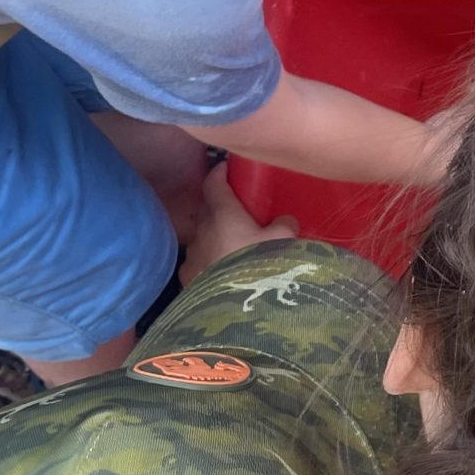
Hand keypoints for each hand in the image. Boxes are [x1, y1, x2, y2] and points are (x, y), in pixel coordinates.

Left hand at [180, 163, 296, 284]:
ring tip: (231, 247)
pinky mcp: (187, 276)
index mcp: (223, 213)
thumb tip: (287, 220)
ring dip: (214, 237)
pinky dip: (208, 261)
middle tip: (237, 212)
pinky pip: (198, 261)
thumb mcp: (282, 242)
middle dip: (218, 207)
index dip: (219, 173)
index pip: (214, 183)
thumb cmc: (257, 265)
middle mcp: (202, 228)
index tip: (226, 169)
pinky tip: (220, 271)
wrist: (233, 306)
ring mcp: (192, 253)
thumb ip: (284, 226)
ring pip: (202, 237)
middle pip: (207, 209)